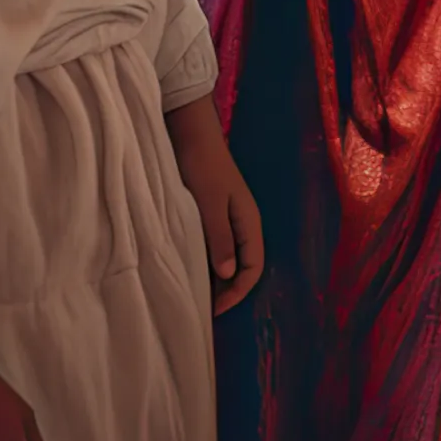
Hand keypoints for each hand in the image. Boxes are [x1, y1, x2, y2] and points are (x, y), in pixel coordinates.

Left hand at [166, 97, 264, 316]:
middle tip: (202, 307)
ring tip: (193, 291)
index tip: (214, 309)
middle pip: (242, 265)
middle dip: (227, 289)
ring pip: (226, 256)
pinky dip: (205, 260)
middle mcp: (241, 223)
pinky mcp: (211, 212)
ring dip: (214, 275)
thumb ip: (219, 238)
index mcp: (248, 222)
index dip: (237, 292)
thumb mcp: (209, 204)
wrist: (190, 132)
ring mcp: (226, 218)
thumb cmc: (202, 166)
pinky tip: (187, 266)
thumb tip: (228, 274)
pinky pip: (213, 245)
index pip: (253, 267)